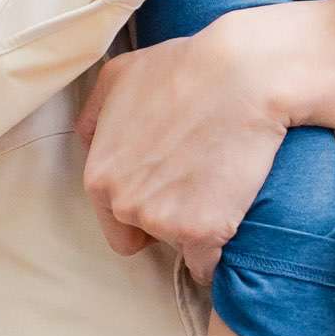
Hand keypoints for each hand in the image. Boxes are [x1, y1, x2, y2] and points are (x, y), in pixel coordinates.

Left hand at [77, 20, 288, 276]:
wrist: (244, 75)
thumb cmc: (185, 68)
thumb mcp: (118, 76)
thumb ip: (94, 117)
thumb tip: (89, 144)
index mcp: (98, 176)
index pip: (115, 220)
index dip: (144, 206)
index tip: (170, 189)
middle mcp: (123, 204)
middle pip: (144, 235)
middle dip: (167, 218)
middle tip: (198, 181)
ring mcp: (162, 221)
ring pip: (177, 249)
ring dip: (196, 231)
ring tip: (219, 187)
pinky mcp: (202, 233)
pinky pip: (206, 267)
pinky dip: (218, 255)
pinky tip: (231, 226)